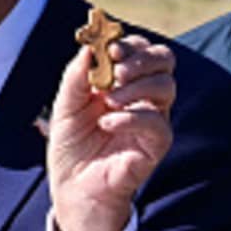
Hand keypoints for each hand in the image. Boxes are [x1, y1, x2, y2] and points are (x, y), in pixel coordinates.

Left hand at [47, 33, 174, 230]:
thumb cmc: (71, 145)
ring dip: (137, 87)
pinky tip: (107, 123)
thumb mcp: (64, 107)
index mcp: (122, 80)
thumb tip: (88, 48)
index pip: (139, 49)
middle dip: (141, 58)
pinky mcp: (156, 145)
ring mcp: (152, 118)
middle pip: (164, 60)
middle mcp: (142, 95)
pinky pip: (157, 123)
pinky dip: (132, 118)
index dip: (128, 44)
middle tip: (116, 70)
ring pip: (166, 87)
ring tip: (108, 100)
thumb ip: (75, 77)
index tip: (110, 49)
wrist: (73, 187)